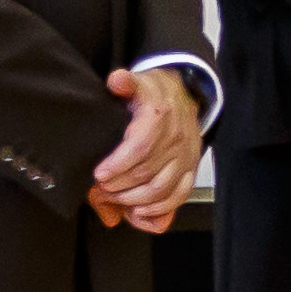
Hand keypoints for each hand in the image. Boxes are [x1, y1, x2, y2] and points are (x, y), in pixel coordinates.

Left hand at [91, 65, 203, 229]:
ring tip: (115, 199)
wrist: (183, 96)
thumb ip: (124, 82)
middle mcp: (176, 140)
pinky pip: (179, 195)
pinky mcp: (191, 169)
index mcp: (160, 118)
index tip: (99, 175)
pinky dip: (160, 208)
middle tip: (100, 189)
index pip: (140, 147)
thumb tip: (117, 80)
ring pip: (161, 188)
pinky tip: (140, 211)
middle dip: (119, 186)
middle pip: (146, 173)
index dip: (118, 165)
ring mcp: (185, 157)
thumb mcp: (137, 81)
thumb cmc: (154, 94)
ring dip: (135, 200)